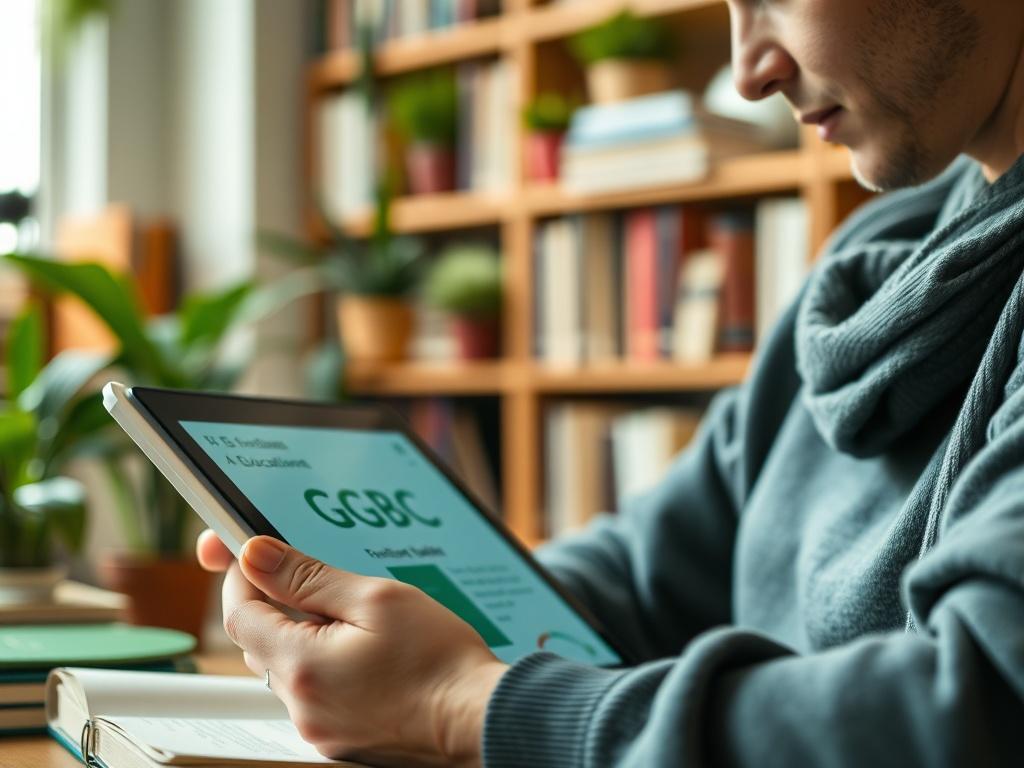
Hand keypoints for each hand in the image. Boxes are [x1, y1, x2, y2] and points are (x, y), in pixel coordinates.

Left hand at [196, 530, 507, 766]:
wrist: (479, 718)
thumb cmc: (441, 662)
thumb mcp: (377, 599)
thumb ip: (309, 576)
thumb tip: (258, 556)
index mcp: (302, 666)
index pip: (240, 614)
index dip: (244, 578)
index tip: (257, 557)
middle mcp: (301, 706)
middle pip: (262, 643)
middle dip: (279, 607)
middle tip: (320, 582)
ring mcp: (319, 728)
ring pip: (289, 669)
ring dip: (306, 638)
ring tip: (358, 621)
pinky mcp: (339, 740)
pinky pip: (315, 693)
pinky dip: (327, 667)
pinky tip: (368, 654)